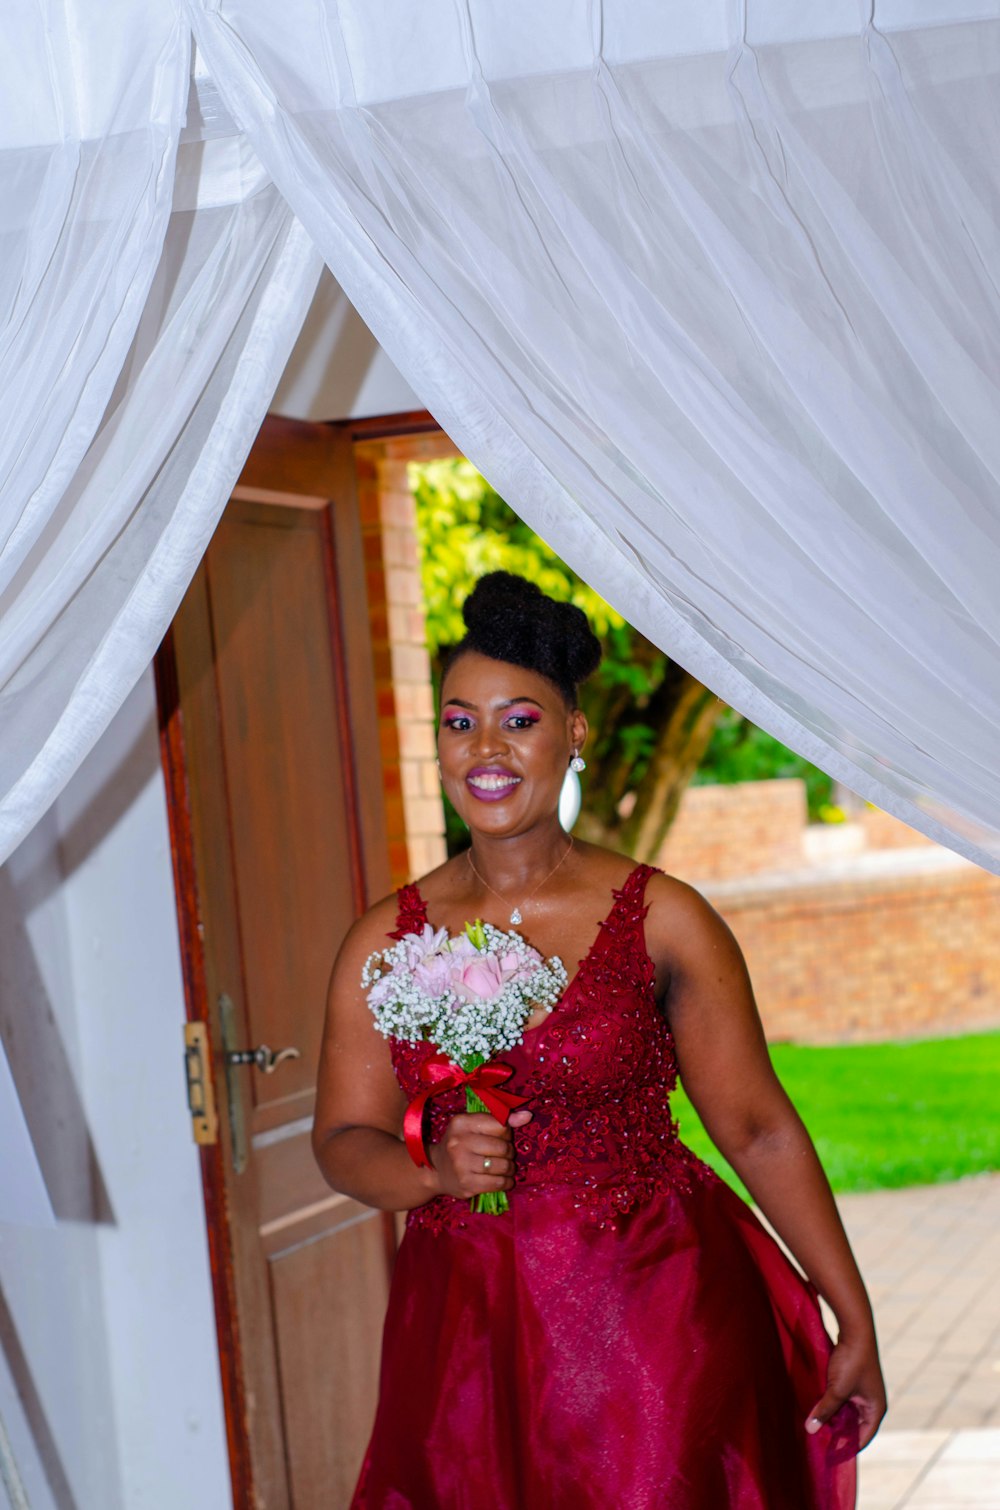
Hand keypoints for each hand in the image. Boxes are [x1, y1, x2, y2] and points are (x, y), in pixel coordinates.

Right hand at [429, 1108, 532, 1199]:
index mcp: (461, 1122)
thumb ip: (501, 1120)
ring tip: (505, 1167)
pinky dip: (506, 1182)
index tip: (502, 1137)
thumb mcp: (475, 1126)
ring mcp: (461, 1165)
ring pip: (502, 1166)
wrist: (437, 1171)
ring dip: (509, 1168)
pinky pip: (498, 1183)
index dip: (506, 1133)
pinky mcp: (466, 1185)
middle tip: (505, 1155)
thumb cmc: (461, 1144)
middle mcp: (459, 1142)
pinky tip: (503, 1179)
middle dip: (509, 1152)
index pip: (500, 1125)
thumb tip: (528, 1116)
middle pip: (503, 1147)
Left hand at [806, 1331, 886, 1449]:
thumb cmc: (851, 1361)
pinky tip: (817, 1405)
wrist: (855, 1328)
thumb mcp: (837, 1390)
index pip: (862, 1438)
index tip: (828, 1454)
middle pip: (854, 1426)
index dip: (846, 1446)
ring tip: (814, 1424)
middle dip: (837, 1431)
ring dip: (832, 1416)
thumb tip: (810, 1430)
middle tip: (818, 1440)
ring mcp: (863, 1391)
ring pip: (846, 1411)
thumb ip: (825, 1410)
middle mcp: (872, 1402)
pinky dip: (831, 1403)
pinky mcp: (853, 1380)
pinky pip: (842, 1399)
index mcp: (875, 1409)